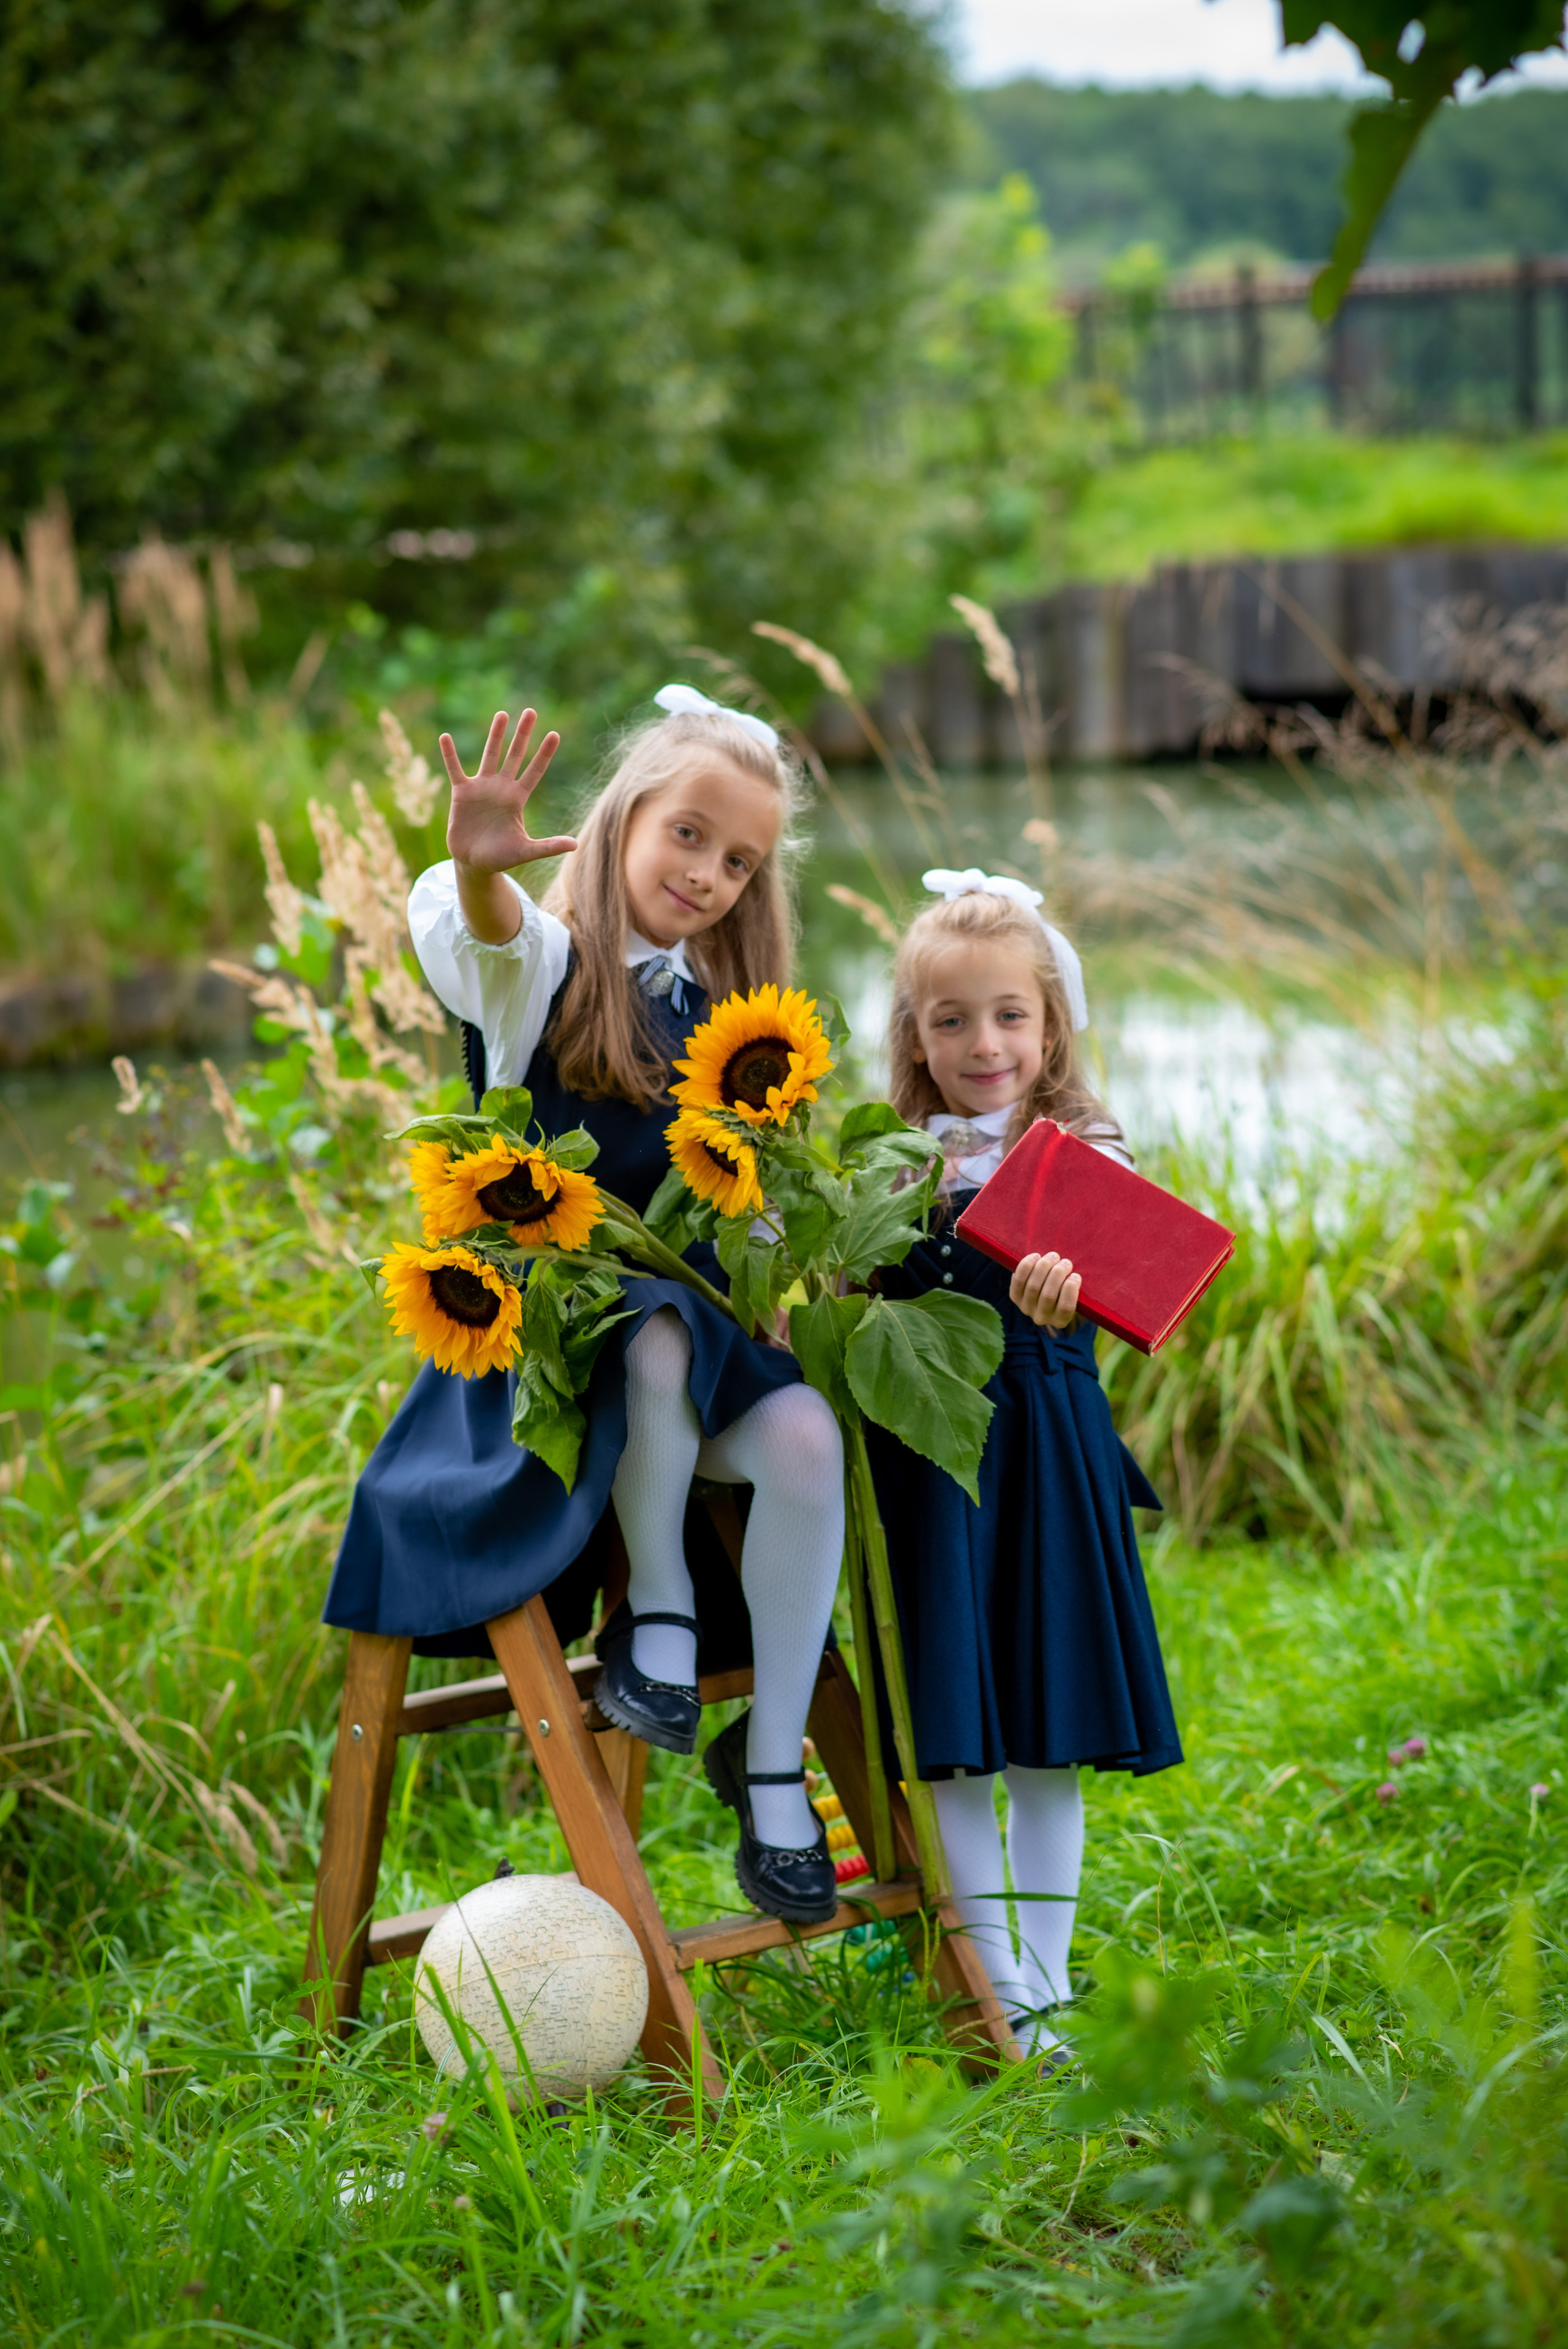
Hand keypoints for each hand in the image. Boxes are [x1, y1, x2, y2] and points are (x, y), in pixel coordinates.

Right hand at [440, 709, 573, 874]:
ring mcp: (481, 788)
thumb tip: (575, 845)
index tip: (555, 734)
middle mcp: (501, 788)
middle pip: (515, 755)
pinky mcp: (461, 793)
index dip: (544, 754)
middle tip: (531, 711)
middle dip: (523, 734)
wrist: (474, 863)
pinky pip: (454, 769)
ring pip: (490, 755)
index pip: (535, 771)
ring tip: (502, 714)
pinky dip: (449, 755)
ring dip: (495, 735)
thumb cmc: (500, 857)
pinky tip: (445, 737)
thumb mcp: (525, 851)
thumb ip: (548, 847)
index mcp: (518, 798)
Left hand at [1010, 1250, 1079, 1330]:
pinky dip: (1026, 1266)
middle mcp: (1042, 1317)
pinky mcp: (1014, 1297)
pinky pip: (1018, 1280)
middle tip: (1065, 1262)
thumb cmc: (1065, 1290)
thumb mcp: (1075, 1294)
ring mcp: (1026, 1308)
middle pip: (1048, 1295)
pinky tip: (1036, 1256)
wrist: (1044, 1292)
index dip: (1070, 1290)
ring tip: (1053, 1256)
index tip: (1075, 1275)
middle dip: (1058, 1274)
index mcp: (1060, 1320)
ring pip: (1033, 1286)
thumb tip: (1075, 1274)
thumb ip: (1076, 1287)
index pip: (1066, 1308)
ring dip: (1044, 1267)